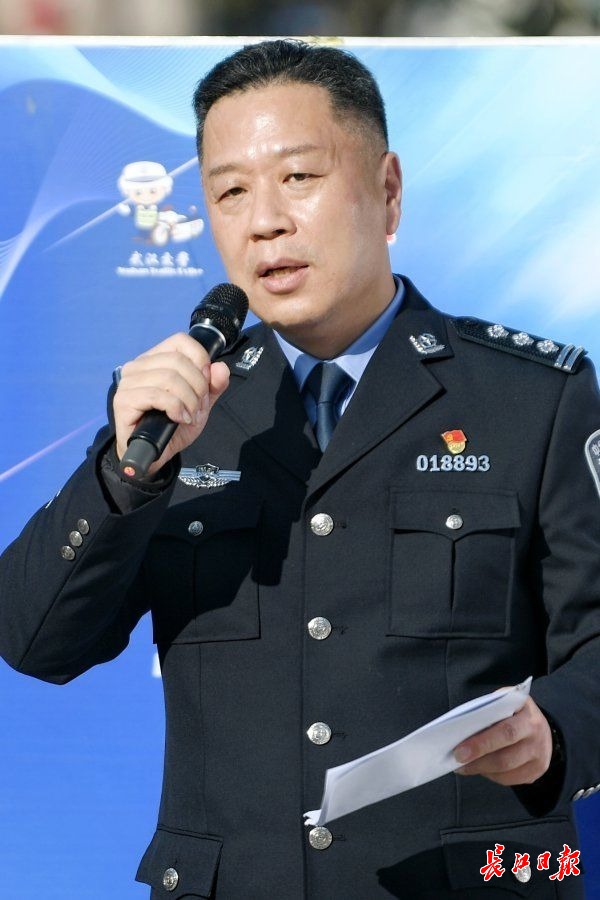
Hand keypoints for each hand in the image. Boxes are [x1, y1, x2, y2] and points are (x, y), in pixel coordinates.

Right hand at [113, 332, 229, 474]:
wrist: (155, 454)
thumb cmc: (173, 425)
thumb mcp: (200, 404)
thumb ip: (213, 386)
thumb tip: (220, 368)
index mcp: (155, 359)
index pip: (180, 341)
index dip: (200, 360)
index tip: (206, 384)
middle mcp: (138, 366)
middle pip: (178, 362)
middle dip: (198, 387)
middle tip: (198, 407)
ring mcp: (128, 382)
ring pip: (169, 378)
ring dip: (188, 401)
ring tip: (190, 416)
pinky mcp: (124, 401)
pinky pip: (157, 395)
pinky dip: (175, 408)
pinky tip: (179, 419)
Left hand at [453, 697, 552, 785]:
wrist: (539, 724)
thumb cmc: (513, 710)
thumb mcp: (504, 700)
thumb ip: (488, 711)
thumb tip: (462, 728)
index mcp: (528, 714)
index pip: (505, 732)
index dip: (481, 743)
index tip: (459, 750)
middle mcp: (537, 736)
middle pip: (505, 757)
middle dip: (477, 761)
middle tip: (457, 761)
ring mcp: (539, 756)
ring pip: (506, 771)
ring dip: (481, 769)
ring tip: (464, 766)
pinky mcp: (537, 770)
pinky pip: (510, 779)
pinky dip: (492, 775)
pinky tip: (481, 768)